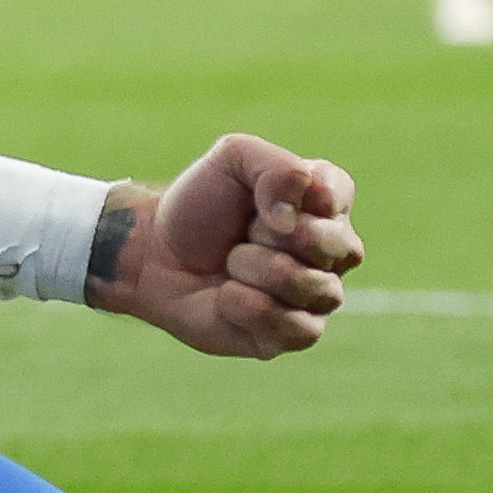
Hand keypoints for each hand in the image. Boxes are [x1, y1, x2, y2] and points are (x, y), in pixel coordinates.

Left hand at [97, 132, 359, 357]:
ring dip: (254, 269)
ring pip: (315, 288)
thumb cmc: (199, 204)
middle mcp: (332, 250)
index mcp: (326, 201)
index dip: (292, 196)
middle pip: (333, 244)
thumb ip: (277, 168)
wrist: (156, 255)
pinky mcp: (296, 334)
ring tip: (231, 262)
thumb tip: (291, 221)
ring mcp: (318, 295)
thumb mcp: (232, 158)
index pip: (336, 194)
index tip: (256, 198)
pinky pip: (297, 329)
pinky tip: (227, 297)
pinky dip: (248, 307)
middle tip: (243, 232)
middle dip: (270, 235)